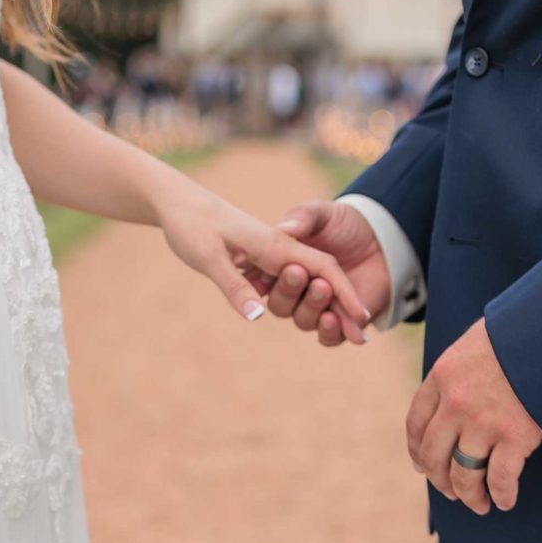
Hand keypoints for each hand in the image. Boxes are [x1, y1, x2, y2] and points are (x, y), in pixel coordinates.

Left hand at [156, 187, 371, 341]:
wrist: (179, 203)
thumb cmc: (191, 224)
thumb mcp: (207, 257)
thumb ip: (234, 284)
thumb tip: (258, 316)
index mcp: (275, 245)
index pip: (322, 270)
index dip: (344, 295)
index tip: (361, 321)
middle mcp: (280, 250)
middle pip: (322, 281)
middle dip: (342, 309)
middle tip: (357, 339)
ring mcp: (272, 256)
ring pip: (310, 284)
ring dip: (326, 307)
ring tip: (341, 329)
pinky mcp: (262, 263)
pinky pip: (292, 285)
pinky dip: (306, 300)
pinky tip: (313, 315)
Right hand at [252, 200, 393, 346]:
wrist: (381, 239)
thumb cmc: (344, 224)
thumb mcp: (322, 213)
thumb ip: (303, 217)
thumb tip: (286, 228)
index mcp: (280, 268)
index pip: (261, 283)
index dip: (260, 281)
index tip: (265, 272)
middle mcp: (295, 294)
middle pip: (280, 305)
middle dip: (289, 290)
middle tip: (300, 273)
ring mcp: (316, 310)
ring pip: (303, 320)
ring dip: (312, 305)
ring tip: (324, 287)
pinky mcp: (340, 324)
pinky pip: (328, 337)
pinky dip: (330, 331)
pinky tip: (335, 319)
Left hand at [405, 319, 541, 513]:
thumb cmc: (521, 333)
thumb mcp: (477, 341)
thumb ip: (461, 369)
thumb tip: (456, 390)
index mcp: (442, 376)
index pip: (416, 423)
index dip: (416, 450)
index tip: (421, 465)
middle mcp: (456, 403)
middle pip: (434, 454)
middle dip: (439, 479)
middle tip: (450, 492)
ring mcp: (484, 422)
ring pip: (464, 473)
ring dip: (468, 495)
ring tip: (478, 504)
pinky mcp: (515, 436)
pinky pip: (500, 478)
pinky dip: (502, 495)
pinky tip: (505, 501)